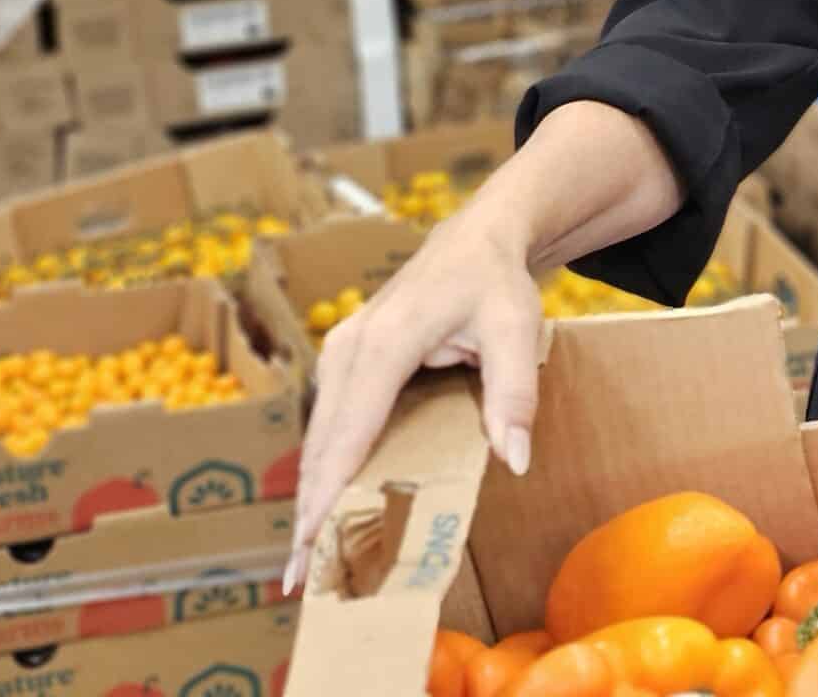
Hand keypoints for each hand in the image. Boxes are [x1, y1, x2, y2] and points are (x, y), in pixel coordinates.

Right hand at [281, 210, 542, 594]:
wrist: (475, 239)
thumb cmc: (495, 283)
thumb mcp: (517, 329)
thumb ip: (515, 394)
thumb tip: (515, 459)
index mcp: (387, 342)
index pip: (351, 430)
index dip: (330, 490)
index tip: (312, 542)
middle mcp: (349, 347)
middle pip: (322, 444)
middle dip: (308, 512)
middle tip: (299, 579)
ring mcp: (339, 352)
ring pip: (317, 438)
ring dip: (309, 496)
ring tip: (303, 561)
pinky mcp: (342, 360)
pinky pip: (326, 424)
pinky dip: (321, 469)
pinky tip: (322, 509)